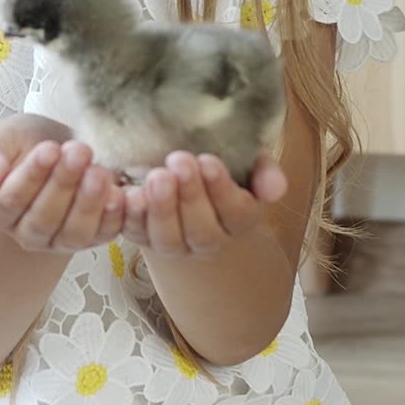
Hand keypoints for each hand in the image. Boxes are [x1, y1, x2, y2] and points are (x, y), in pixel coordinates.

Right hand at [0, 115, 124, 252]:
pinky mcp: (94, 238)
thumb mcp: (3, 139)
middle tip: (79, 152)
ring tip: (98, 172)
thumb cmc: (28, 143)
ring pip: (73, 233)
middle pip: (43, 219)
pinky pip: (104, 234)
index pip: (10, 200)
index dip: (30, 177)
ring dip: (88, 204)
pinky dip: (114, 217)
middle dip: (63, 184)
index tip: (49, 149)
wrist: (61, 150)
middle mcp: (28, 232)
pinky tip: (119, 193)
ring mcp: (61, 240)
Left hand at [122, 150, 284, 258]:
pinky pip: (134, 233)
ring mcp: (173, 243)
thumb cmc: (221, 169)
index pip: (237, 213)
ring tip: (156, 176)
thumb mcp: (248, 163)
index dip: (223, 190)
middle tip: (179, 161)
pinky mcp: (142, 237)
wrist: (184, 183)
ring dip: (162, 209)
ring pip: (168, 239)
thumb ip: (264, 172)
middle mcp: (207, 240)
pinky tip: (128, 193)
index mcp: (238, 220)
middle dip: (191, 196)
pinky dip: (130, 216)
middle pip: (202, 231)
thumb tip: (276, 189)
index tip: (209, 161)